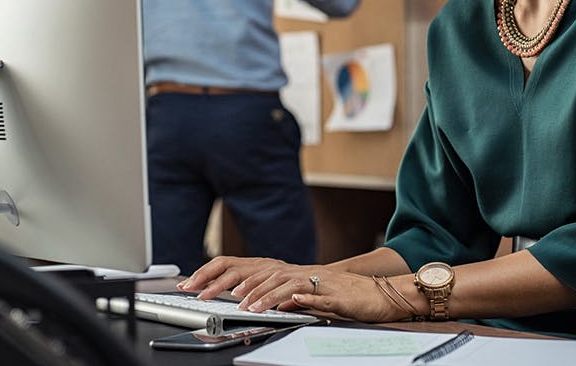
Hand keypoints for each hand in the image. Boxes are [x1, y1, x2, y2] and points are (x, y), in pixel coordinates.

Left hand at [179, 255, 410, 321]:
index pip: (252, 270)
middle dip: (232, 285)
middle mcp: (301, 272)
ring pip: (283, 283)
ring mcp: (316, 281)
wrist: (379, 293)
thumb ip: (286, 298)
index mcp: (291, 274)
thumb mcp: (308, 298)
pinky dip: (298, 298)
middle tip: (207, 297)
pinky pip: (312, 294)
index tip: (196, 285)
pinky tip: (285, 303)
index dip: (223, 276)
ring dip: (262, 294)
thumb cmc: (345, 297)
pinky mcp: (333, 292)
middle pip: (261, 274)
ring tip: (245, 306)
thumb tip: (259, 301)